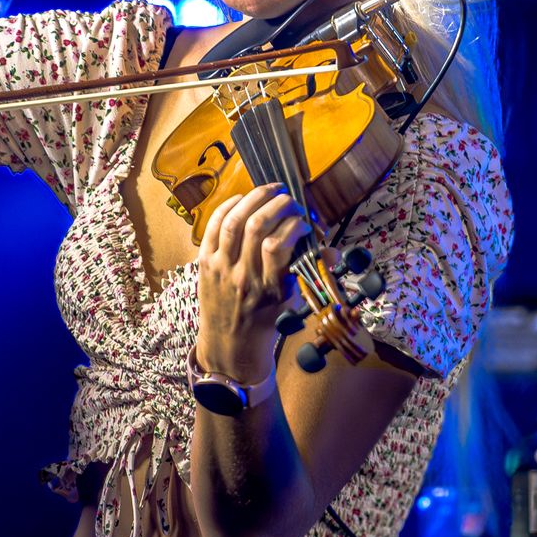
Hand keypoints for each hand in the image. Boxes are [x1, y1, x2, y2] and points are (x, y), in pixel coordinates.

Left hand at [195, 183, 312, 382]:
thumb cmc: (264, 322)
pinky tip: (242, 199)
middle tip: (290, 200)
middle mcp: (243, 276)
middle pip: (256, 226)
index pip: (279, 245)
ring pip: (234, 221)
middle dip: (277, 204)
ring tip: (270, 191)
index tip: (304, 223)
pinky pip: (213, 226)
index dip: (294, 225)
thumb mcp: (292, 302)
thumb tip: (332, 250)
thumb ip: (309, 272)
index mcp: (268, 288)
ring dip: (254, 198)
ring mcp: (220, 268)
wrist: (229, 345)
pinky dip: (227, 207)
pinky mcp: (204, 262)